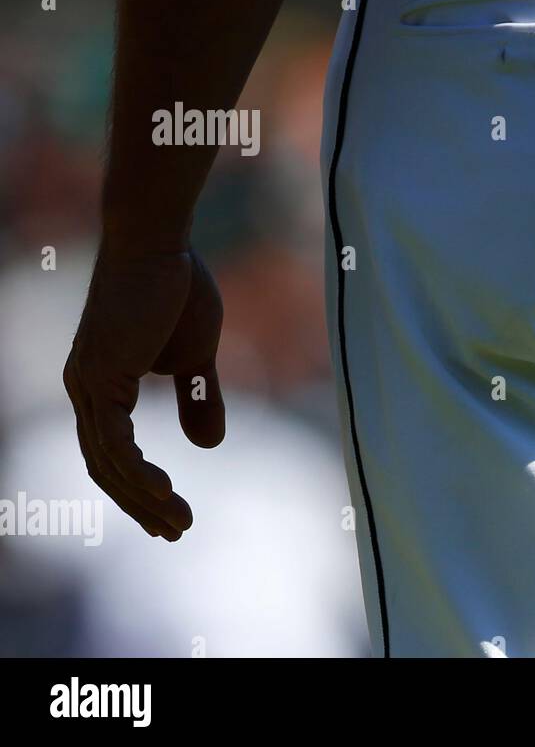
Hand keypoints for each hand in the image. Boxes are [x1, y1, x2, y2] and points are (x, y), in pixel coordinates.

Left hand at [63, 247, 225, 538]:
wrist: (161, 243)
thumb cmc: (177, 288)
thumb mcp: (195, 357)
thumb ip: (198, 398)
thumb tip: (208, 445)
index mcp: (102, 383)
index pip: (115, 451)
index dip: (141, 487)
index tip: (171, 514)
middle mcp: (84, 388)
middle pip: (106, 466)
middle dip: (141, 504)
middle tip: (174, 531)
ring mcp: (87, 384)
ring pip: (109, 462)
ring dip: (144, 498)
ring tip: (178, 521)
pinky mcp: (99, 377)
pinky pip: (114, 441)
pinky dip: (138, 471)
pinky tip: (164, 491)